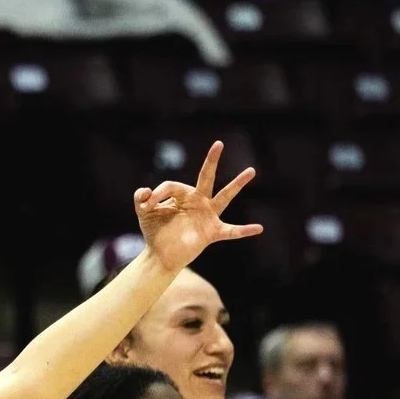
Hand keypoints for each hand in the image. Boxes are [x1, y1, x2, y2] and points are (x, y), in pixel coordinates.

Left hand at [132, 141, 261, 273]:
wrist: (161, 255)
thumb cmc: (155, 231)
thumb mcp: (144, 212)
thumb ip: (141, 198)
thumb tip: (145, 191)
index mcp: (183, 195)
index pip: (172, 186)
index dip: (157, 194)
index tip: (146, 206)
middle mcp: (198, 201)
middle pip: (206, 177)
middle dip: (211, 160)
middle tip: (218, 143)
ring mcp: (208, 215)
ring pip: (225, 196)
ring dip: (237, 183)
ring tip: (251, 170)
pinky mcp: (212, 232)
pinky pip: (231, 231)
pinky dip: (244, 231)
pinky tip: (258, 228)